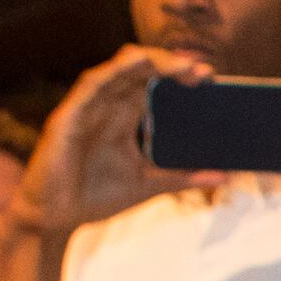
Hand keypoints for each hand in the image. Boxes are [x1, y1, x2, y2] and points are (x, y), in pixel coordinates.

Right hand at [11, 45, 220, 244]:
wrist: (55, 219)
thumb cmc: (96, 198)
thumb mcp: (149, 186)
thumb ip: (183, 178)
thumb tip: (224, 176)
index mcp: (123, 119)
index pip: (152, 87)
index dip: (178, 77)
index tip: (209, 77)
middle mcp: (106, 108)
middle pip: (139, 73)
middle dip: (170, 66)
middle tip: (201, 70)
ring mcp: (86, 110)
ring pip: (116, 72)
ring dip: (147, 63)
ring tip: (177, 62)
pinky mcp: (68, 118)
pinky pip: (91, 87)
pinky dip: (113, 72)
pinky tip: (134, 63)